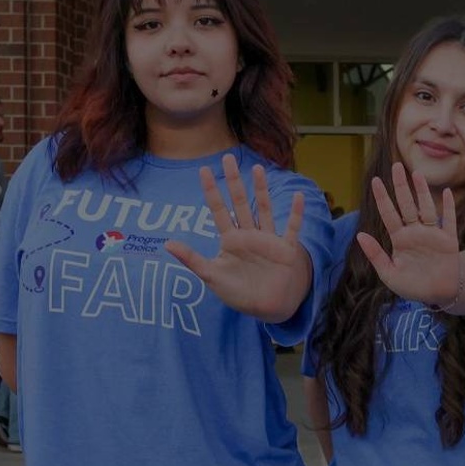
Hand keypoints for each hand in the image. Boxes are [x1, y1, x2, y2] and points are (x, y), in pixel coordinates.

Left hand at [165, 154, 309, 322]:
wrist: (268, 308)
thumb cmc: (239, 293)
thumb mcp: (211, 276)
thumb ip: (191, 259)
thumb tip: (166, 244)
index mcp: (231, 240)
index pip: (219, 210)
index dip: (212, 191)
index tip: (203, 170)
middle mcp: (249, 235)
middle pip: (240, 203)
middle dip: (234, 181)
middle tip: (228, 157)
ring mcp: (268, 240)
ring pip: (264, 210)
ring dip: (262, 190)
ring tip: (259, 168)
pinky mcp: (286, 250)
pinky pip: (292, 229)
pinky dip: (296, 214)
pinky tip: (298, 197)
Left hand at [356, 161, 461, 305]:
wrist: (439, 295)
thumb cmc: (413, 287)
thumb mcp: (389, 274)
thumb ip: (375, 255)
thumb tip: (360, 235)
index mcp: (400, 239)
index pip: (389, 214)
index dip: (382, 198)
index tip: (375, 181)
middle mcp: (415, 232)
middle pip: (407, 205)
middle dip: (400, 186)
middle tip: (396, 166)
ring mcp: (432, 234)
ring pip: (426, 208)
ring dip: (422, 191)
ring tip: (417, 174)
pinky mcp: (448, 240)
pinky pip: (448, 220)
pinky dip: (448, 207)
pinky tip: (446, 193)